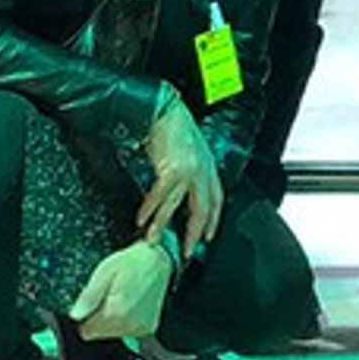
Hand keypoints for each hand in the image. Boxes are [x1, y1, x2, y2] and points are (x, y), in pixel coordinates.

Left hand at [71, 239, 175, 346]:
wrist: (158, 261)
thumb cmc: (132, 262)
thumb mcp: (105, 271)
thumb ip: (89, 296)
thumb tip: (75, 315)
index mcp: (117, 312)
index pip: (87, 331)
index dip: (85, 317)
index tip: (90, 303)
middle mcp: (130, 324)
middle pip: (99, 333)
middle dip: (97, 318)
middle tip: (106, 297)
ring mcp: (141, 328)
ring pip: (113, 333)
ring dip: (110, 320)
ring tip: (119, 298)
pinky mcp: (148, 327)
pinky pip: (126, 331)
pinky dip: (124, 321)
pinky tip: (129, 304)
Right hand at [139, 89, 224, 251]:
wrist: (165, 109)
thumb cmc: (174, 126)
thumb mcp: (189, 150)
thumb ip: (188, 169)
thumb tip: (178, 190)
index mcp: (209, 167)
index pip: (216, 200)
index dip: (213, 220)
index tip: (207, 237)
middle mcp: (203, 171)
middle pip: (202, 210)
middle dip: (193, 233)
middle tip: (185, 250)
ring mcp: (189, 172)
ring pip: (177, 207)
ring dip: (163, 225)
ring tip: (153, 240)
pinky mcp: (173, 170)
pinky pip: (160, 196)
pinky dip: (150, 210)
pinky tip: (142, 219)